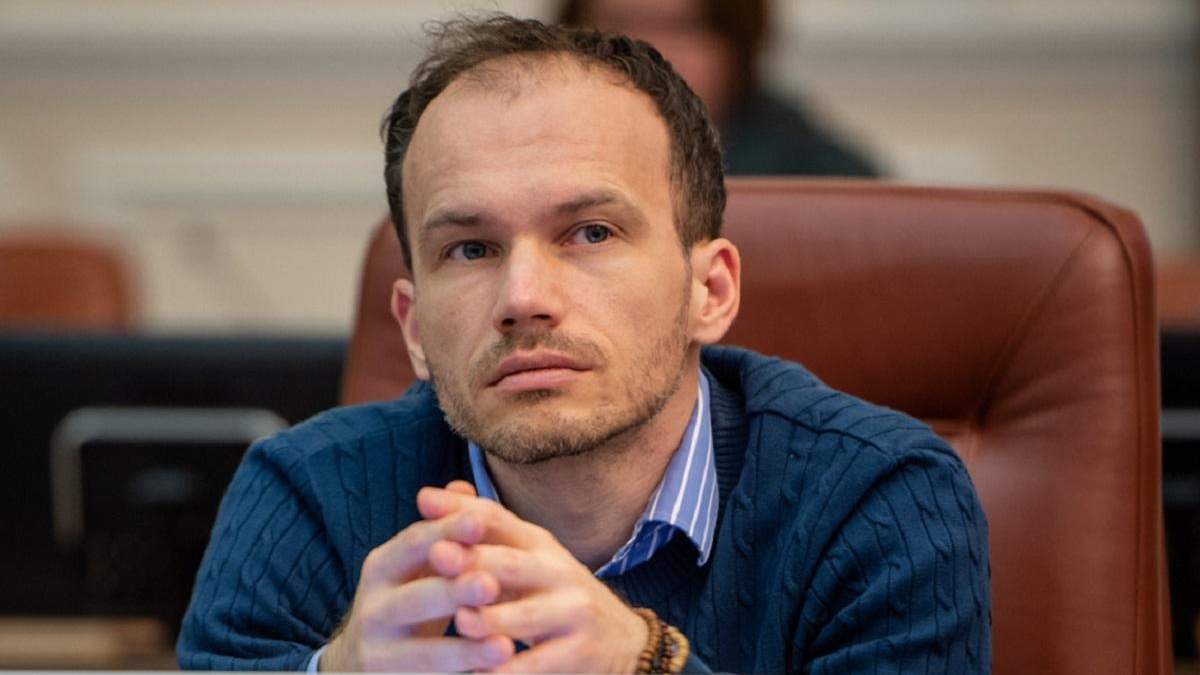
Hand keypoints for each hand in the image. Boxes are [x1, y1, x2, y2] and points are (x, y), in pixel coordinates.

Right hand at [321, 481, 516, 671]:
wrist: (359, 664)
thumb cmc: (406, 601)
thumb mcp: (416, 565)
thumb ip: (442, 530)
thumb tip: (463, 485)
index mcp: (381, 567)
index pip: (414, 543)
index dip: (446, 532)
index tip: (481, 521)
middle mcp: (374, 609)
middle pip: (416, 599)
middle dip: (454, 591)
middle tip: (491, 584)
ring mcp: (378, 654)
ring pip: (424, 654)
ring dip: (466, 650)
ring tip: (505, 647)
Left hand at [418, 486, 649, 672]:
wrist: (621, 641)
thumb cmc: (554, 595)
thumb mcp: (527, 558)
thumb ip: (484, 532)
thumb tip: (434, 493)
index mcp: (539, 544)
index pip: (498, 519)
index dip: (463, 510)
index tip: (424, 501)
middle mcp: (558, 571)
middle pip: (512, 563)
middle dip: (474, 559)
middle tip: (437, 556)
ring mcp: (572, 612)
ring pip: (527, 616)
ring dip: (493, 619)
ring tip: (461, 622)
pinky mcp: (579, 653)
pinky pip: (539, 665)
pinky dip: (510, 671)